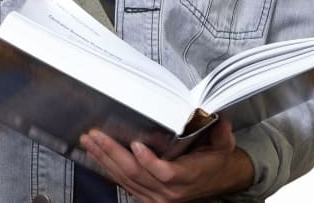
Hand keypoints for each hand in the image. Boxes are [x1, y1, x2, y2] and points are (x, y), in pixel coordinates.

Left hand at [80, 119, 253, 201]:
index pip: (164, 172)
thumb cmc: (216, 162)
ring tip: (90, 142)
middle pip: (136, 174)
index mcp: (187, 176)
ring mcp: (156, 196)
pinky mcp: (147, 197)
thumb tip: (220, 119)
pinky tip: (97, 156)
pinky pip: (124, 184)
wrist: (219, 180)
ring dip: (105, 159)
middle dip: (112, 153)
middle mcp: (169, 191)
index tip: (136, 145)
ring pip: (125, 179)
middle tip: (96, 136)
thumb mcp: (223, 145)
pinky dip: (109, 169)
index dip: (148, 160)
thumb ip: (221, 133)